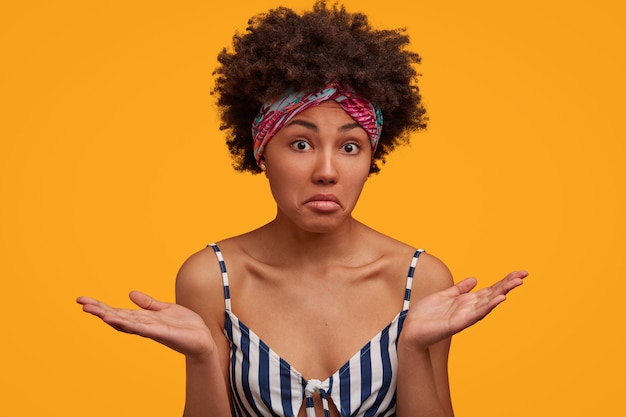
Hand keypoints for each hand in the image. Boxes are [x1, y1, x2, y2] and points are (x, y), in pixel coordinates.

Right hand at [76, 291, 214, 359]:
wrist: (202, 338)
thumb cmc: (184, 325)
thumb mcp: (165, 309)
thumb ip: (148, 303)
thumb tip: (130, 293)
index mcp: (142, 318)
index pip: (117, 311)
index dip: (101, 306)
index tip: (83, 300)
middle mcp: (142, 325)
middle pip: (116, 317)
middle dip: (98, 310)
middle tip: (80, 303)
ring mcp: (150, 329)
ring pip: (125, 322)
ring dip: (108, 316)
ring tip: (92, 310)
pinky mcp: (160, 332)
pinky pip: (141, 328)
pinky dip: (127, 323)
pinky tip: (114, 319)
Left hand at [402, 270, 527, 348]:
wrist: (411, 329)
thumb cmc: (426, 314)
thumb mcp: (444, 295)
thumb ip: (459, 289)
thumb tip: (475, 279)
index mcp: (467, 301)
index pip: (490, 289)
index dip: (504, 281)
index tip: (519, 272)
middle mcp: (469, 308)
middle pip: (493, 294)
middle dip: (508, 285)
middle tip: (524, 275)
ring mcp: (465, 316)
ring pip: (488, 303)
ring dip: (503, 293)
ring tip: (516, 283)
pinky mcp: (458, 323)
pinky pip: (475, 314)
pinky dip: (488, 306)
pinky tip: (499, 300)